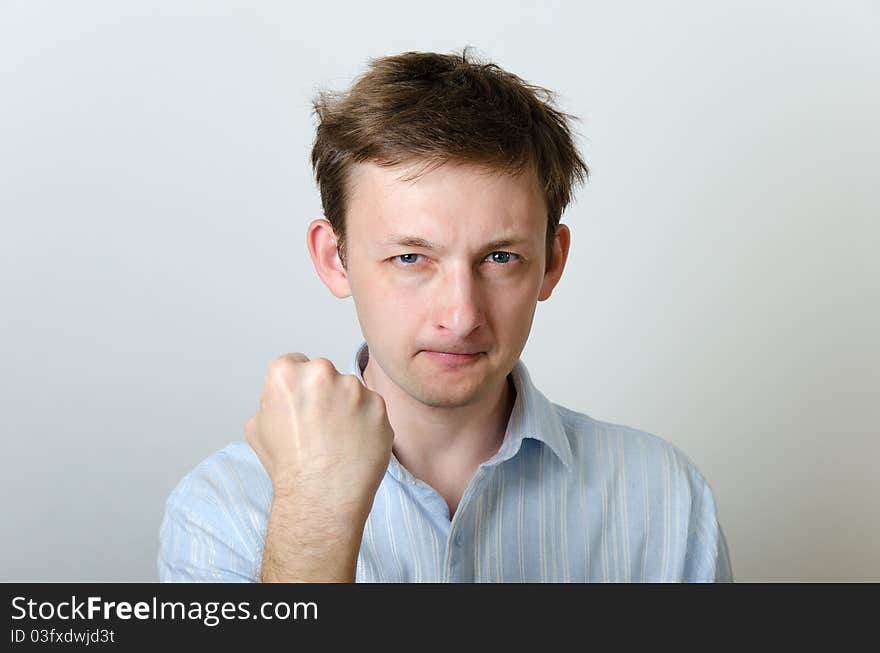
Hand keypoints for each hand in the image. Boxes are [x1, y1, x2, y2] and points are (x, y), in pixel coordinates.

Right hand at [245, 354, 393, 521]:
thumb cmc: (288, 467)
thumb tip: (284, 398)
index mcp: (286, 373)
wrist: (321, 496)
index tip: (301, 407)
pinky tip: (355, 445)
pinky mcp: (379, 405)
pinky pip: (372, 408)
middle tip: (319, 427)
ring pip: (351, 391)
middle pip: (324, 375)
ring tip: (337, 440)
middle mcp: (321, 372)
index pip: (294, 364)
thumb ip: (271, 400)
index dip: (297, 388)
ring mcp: (354, 388)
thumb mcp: (257, 427)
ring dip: (347, 408)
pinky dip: (366, 423)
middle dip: (323, 394)